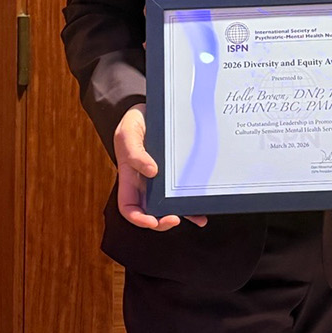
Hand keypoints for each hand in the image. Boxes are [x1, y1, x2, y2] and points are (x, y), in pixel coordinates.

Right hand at [113, 104, 207, 230]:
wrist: (151, 111)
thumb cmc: (135, 123)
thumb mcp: (128, 133)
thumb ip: (134, 152)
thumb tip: (152, 171)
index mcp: (130, 179)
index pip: (129, 207)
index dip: (138, 218)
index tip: (151, 221)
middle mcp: (146, 184)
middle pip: (151, 213)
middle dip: (162, 221)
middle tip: (174, 218)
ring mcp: (163, 181)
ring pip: (171, 206)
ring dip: (183, 215)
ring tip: (196, 216)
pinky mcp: (177, 175)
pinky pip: (184, 192)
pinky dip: (194, 202)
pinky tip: (203, 207)